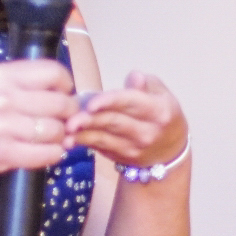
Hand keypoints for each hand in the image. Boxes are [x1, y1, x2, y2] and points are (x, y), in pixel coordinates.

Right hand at [0, 58, 76, 177]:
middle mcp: (3, 98)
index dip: (65, 85)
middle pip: (61, 104)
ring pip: (56, 131)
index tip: (60, 94)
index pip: (54, 72)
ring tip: (49, 138)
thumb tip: (65, 90)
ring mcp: (2, 127)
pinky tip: (44, 152)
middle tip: (59, 121)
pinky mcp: (3, 153)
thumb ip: (23, 83)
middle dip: (67, 115)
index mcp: (1, 75)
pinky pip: (47, 154)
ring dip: (59, 137)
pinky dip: (53, 155)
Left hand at [67, 72, 186, 169]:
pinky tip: (70, 139)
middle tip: (69, 119)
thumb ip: (146, 83)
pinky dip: (84, 142)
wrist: (170, 151)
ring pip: (104, 139)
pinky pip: (100, 148)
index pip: (131, 103)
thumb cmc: (162, 114)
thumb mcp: (162, 94)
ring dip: (82, 134)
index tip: (91, 104)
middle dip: (89, 120)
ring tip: (66, 130)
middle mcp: (147, 132)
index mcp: (159, 111)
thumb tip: (134, 77)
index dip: (109, 102)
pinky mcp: (123, 158)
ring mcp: (135, 148)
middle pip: (114, 122)